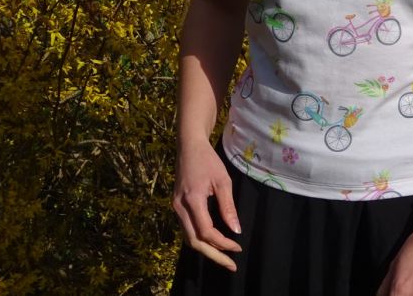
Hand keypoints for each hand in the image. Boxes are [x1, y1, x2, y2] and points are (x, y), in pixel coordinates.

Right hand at [171, 137, 242, 271]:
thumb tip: (236, 230)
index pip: (206, 232)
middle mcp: (179, 207)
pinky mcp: (177, 206)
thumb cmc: (208, 160)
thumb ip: (228, 207)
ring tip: (225, 257)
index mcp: (192, 200)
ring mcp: (175, 207)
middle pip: (194, 241)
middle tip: (231, 265)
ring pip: (189, 237)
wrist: (189, 146)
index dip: (222, 243)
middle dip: (213, 255)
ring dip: (206, 249)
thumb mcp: (223, 181)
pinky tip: (214, 242)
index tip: (237, 247)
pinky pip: (187, 228)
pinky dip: (200, 238)